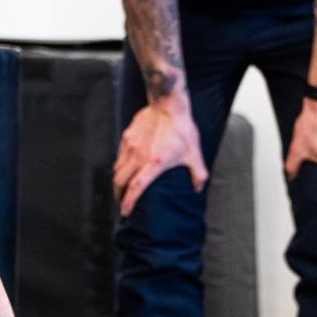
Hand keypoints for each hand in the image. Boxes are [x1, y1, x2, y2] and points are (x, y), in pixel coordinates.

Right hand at [113, 97, 208, 217]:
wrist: (168, 104)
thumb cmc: (182, 129)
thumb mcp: (194, 153)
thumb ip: (198, 173)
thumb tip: (198, 188)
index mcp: (154, 163)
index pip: (136, 188)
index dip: (128, 202)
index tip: (125, 211)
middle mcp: (139, 157)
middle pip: (121, 182)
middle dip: (119, 195)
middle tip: (121, 203)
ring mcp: (131, 146)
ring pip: (117, 169)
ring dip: (118, 182)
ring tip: (121, 188)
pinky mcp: (127, 137)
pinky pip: (119, 156)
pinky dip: (120, 166)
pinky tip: (125, 168)